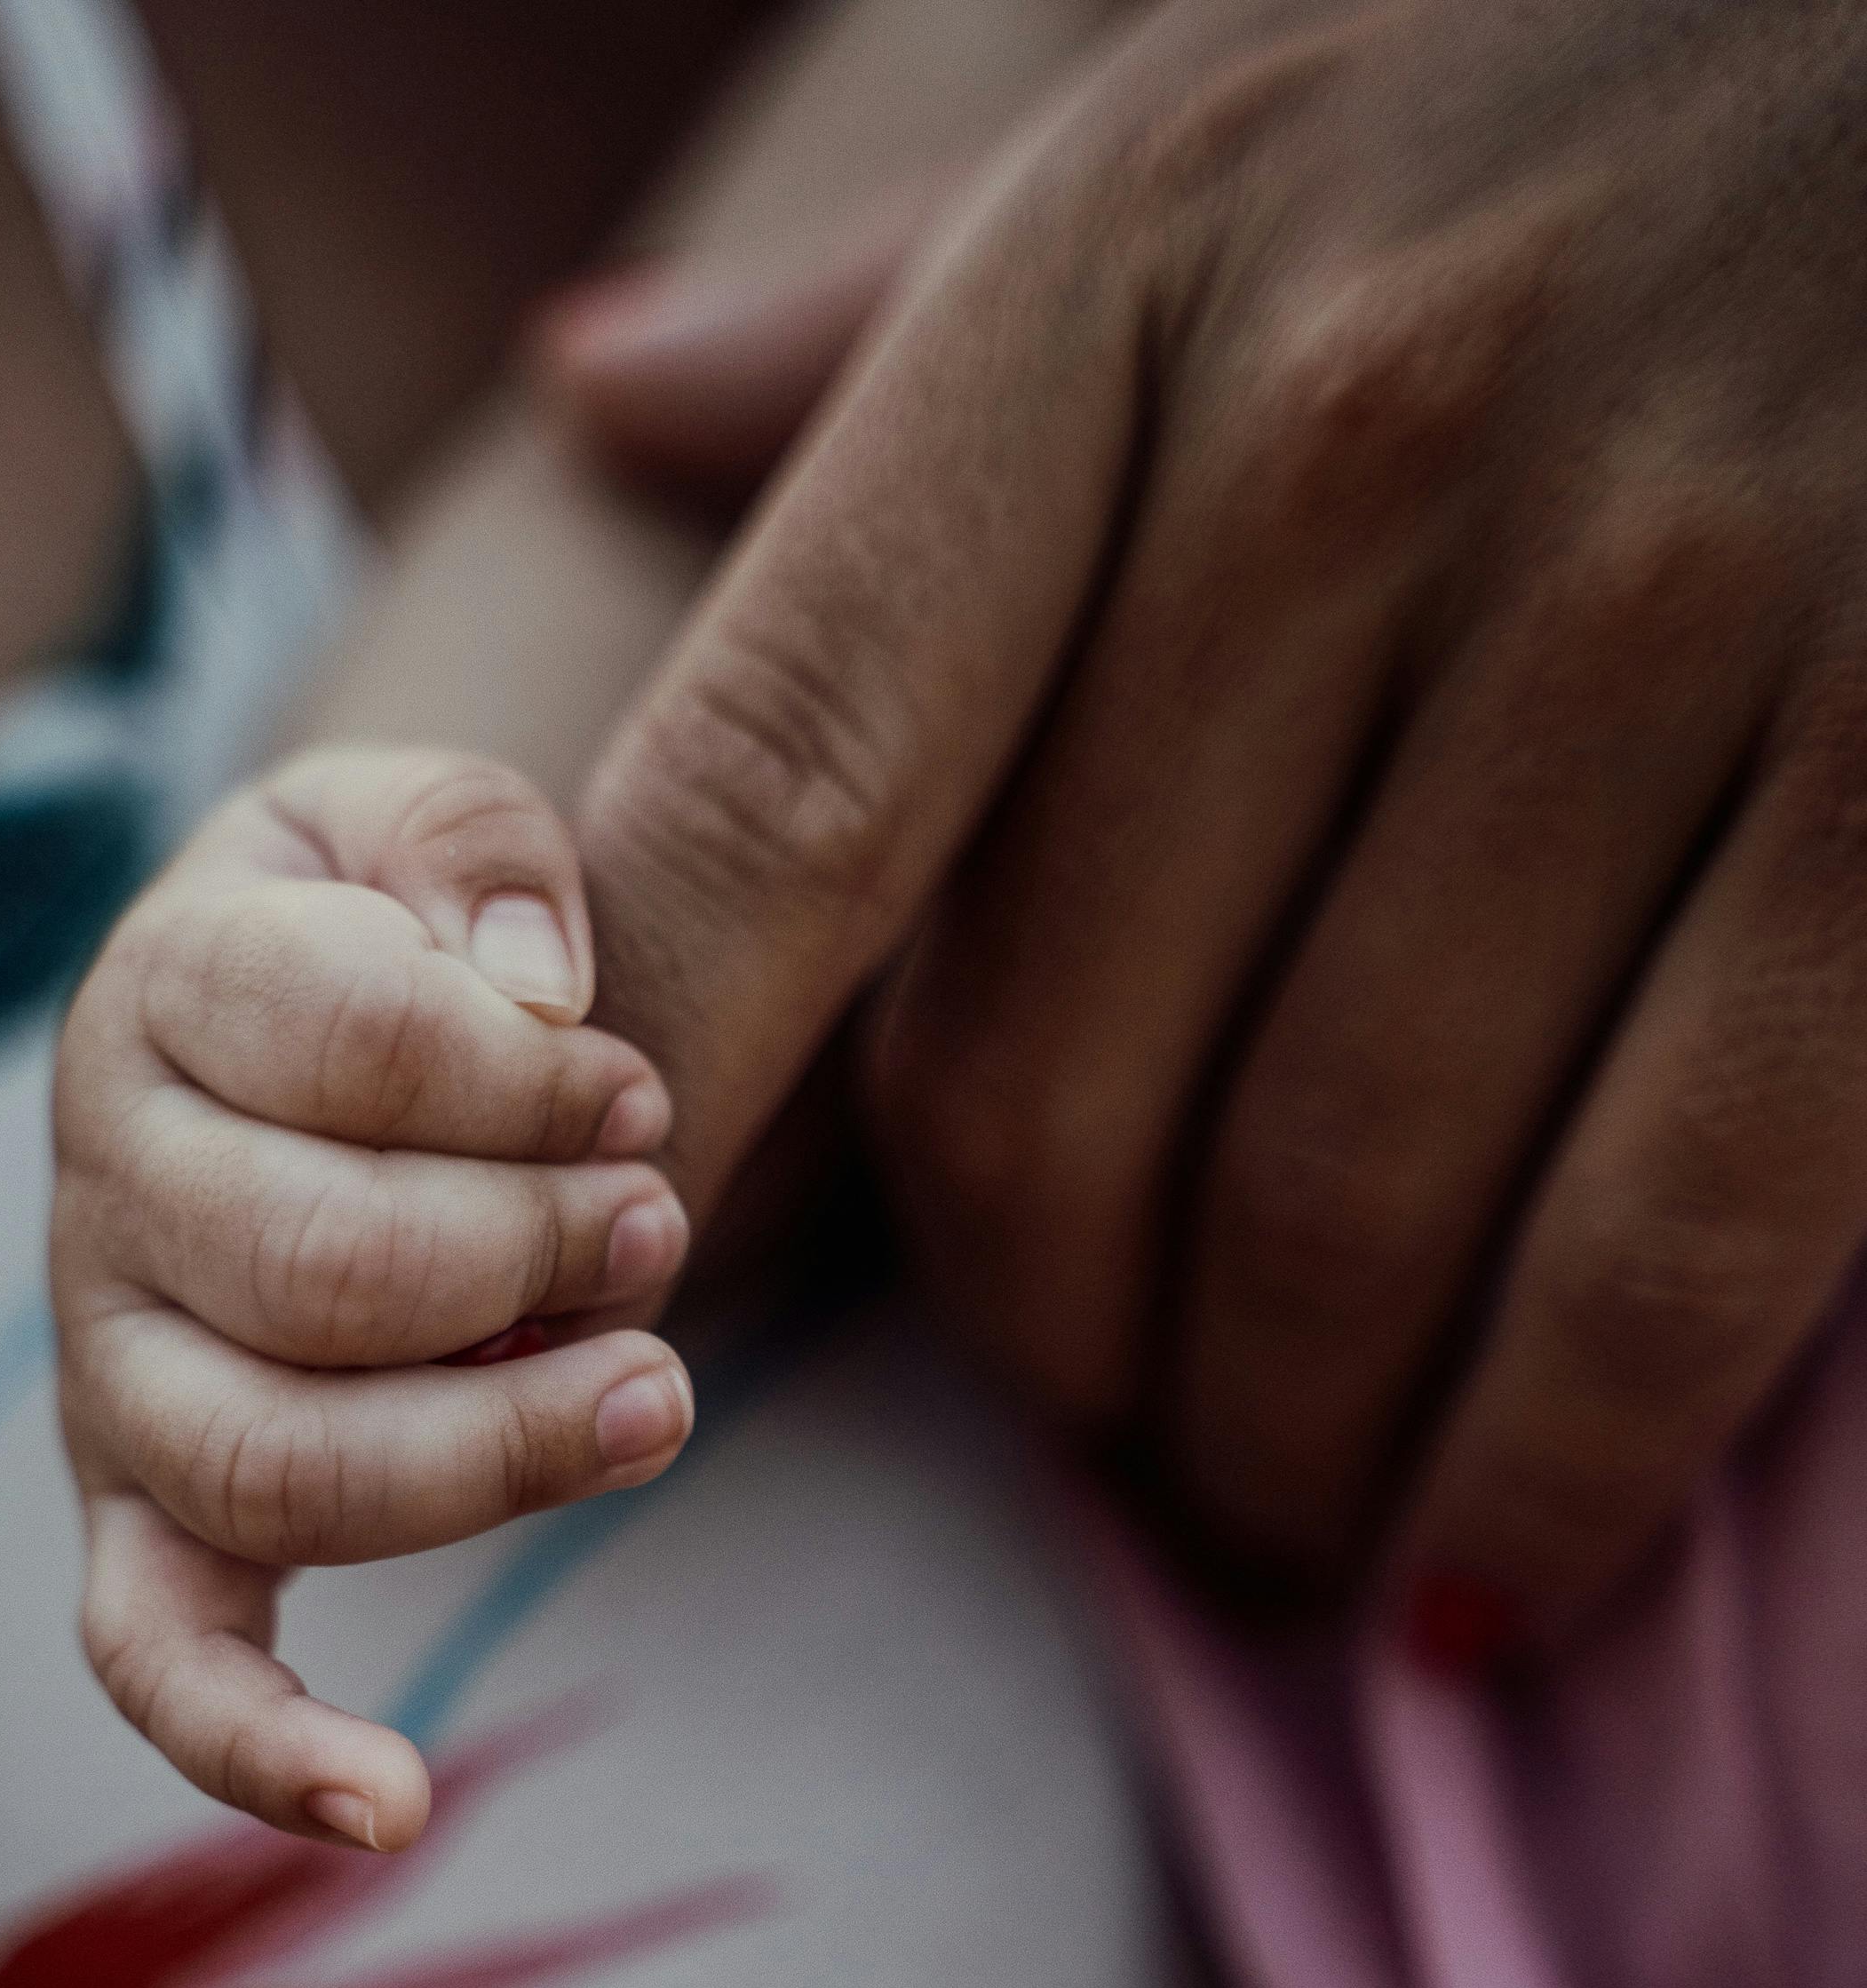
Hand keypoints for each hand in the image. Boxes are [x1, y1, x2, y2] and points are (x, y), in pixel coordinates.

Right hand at [54, 746, 693, 1847]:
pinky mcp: (148, 1514)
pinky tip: (393, 1809)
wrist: (298, 1030)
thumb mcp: (427, 822)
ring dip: (493, 1449)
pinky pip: (158, 1658)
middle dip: (535, 1249)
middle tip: (660, 1216)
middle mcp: (104, 1196)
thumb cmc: (389, 941)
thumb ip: (478, 854)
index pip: (349, 1040)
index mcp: (163, 994)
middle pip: (320, 1268)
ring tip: (657, 1392)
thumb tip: (534, 993)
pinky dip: (257, 1749)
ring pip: (277, 1465)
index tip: (634, 1089)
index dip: (531, 1075)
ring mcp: (116, 1376)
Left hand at [566, 0, 1866, 1635]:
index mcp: (1116, 291)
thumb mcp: (1212, 153)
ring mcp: (1660, 601)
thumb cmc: (1585, 115)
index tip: (601, 1276)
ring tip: (1279, 1509)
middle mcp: (1356, 429)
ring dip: (1274, 1453)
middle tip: (1111, 1430)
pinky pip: (1645, 1256)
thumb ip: (902, 326)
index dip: (669, 1100)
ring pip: (1334, 1213)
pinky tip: (1475, 1576)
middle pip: (1052, 1088)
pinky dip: (1540, 1480)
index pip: (781, 784)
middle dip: (1053, 1353)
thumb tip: (591, 387)